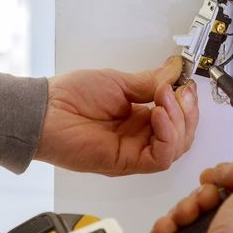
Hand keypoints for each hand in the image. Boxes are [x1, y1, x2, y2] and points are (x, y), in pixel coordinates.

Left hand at [35, 56, 198, 175]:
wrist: (44, 111)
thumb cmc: (70, 97)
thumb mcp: (118, 82)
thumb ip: (150, 81)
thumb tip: (175, 70)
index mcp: (139, 117)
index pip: (177, 117)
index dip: (186, 103)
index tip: (185, 83)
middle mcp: (140, 136)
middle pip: (182, 135)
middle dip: (188, 112)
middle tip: (179, 91)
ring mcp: (134, 151)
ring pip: (176, 148)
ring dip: (179, 122)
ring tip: (165, 99)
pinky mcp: (126, 162)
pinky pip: (160, 158)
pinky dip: (167, 137)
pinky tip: (159, 116)